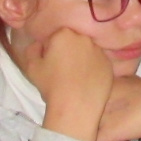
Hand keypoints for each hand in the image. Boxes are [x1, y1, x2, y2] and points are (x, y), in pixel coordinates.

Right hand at [12, 26, 113, 140]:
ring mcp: (99, 51)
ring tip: (75, 78)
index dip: (50, 50)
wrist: (76, 107)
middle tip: (62, 70)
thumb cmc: (51, 85)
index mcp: (64, 34)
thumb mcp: (31, 66)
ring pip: (86, 51)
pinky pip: (98, 63)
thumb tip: (40, 45)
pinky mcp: (109, 65)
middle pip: (72, 41)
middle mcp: (84, 38)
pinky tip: (86, 82)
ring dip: (81, 59)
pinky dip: (92, 69)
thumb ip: (33, 49)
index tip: (49, 63)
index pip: (55, 37)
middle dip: (67, 51)